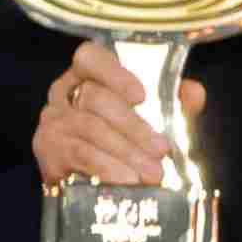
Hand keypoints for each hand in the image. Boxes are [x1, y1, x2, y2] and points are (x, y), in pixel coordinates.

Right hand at [31, 47, 194, 193]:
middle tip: (162, 151)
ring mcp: (53, 120)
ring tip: (153, 174)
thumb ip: (172, 104)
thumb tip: (193, 93)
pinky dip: (107, 167)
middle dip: (134, 126)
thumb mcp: (151, 120)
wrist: (87, 184)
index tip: (142, 96)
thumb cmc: (121, 141)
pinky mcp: (47, 150)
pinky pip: (80, 154)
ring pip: (91, 128)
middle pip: (96, 98)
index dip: (115, 73)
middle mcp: (63, 92)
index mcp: (86, 75)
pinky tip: (127, 180)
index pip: (90, 57)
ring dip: (126, 152)